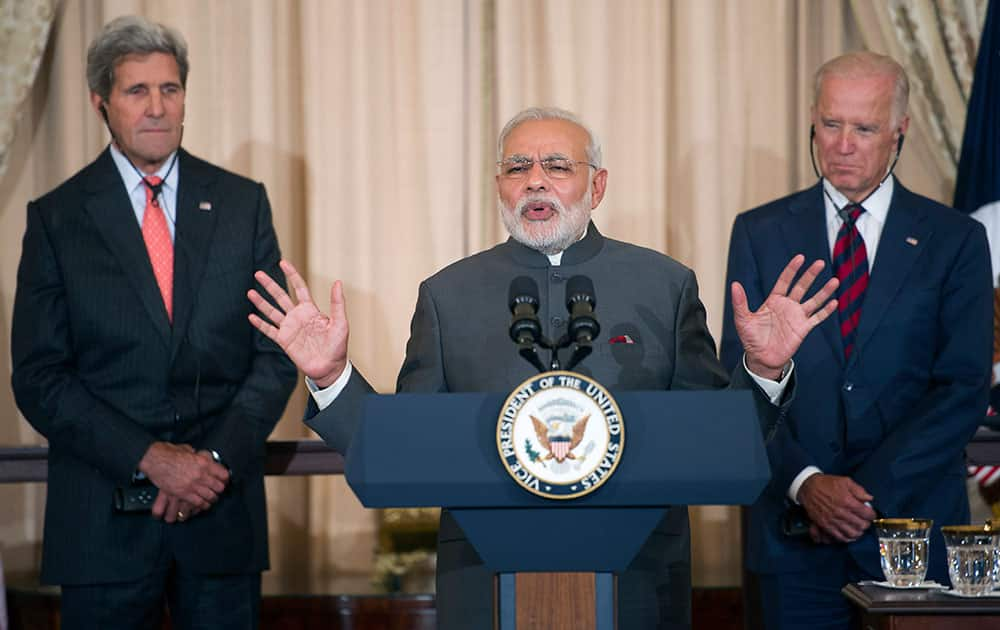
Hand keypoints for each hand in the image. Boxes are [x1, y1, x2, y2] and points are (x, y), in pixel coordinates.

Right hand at [139, 442, 228, 518]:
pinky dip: (203, 504)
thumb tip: (205, 458)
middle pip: (218, 487)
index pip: (223, 474)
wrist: (155, 459)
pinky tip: (203, 503)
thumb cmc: (170, 453)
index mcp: (204, 462)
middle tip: (218, 490)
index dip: (225, 479)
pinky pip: (198, 503)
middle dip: (219, 490)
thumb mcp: (190, 450)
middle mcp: (201, 474)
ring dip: (212, 498)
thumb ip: (199, 456)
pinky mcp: (183, 493)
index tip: (224, 480)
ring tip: (212, 498)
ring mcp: (192, 485)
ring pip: (210, 496)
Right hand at [248, 259, 348, 387]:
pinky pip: (269, 330)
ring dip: (261, 302)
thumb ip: (337, 303)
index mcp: (311, 310)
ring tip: (250, 292)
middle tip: (258, 273)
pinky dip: (260, 324)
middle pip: (281, 296)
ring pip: (272, 311)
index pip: (299, 288)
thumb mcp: (341, 323)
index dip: (291, 275)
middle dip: (270, 285)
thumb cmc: (338, 346)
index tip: (283, 262)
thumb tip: (338, 282)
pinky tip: (251, 316)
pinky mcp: (284, 341)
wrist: (330, 368)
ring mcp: (289, 328)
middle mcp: (298, 316)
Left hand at [732, 255, 838, 378]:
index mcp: (773, 301)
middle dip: (810, 275)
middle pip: (801, 287)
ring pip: (813, 301)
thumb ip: (740, 302)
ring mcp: (797, 317)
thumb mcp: (742, 319)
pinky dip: (826, 311)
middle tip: (820, 263)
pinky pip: (817, 318)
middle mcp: (787, 306)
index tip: (800, 258)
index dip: (792, 269)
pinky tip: (834, 303)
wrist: (761, 358)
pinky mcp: (803, 329)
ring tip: (835, 281)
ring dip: (824, 292)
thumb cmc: (751, 338)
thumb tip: (734, 285)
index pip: (784, 281)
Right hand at [797, 473, 876, 542]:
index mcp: (848, 501)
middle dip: (866, 523)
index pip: (867, 514)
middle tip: (865, 520)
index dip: (872, 514)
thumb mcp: (845, 481)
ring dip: (858, 532)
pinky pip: (840, 537)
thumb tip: (869, 499)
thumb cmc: (826, 484)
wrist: (808, 487)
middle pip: (861, 525)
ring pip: (852, 533)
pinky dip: (847, 538)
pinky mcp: (825, 525)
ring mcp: (833, 520)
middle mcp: (841, 513)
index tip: (871, 513)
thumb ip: (859, 490)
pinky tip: (849, 533)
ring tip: (858, 528)